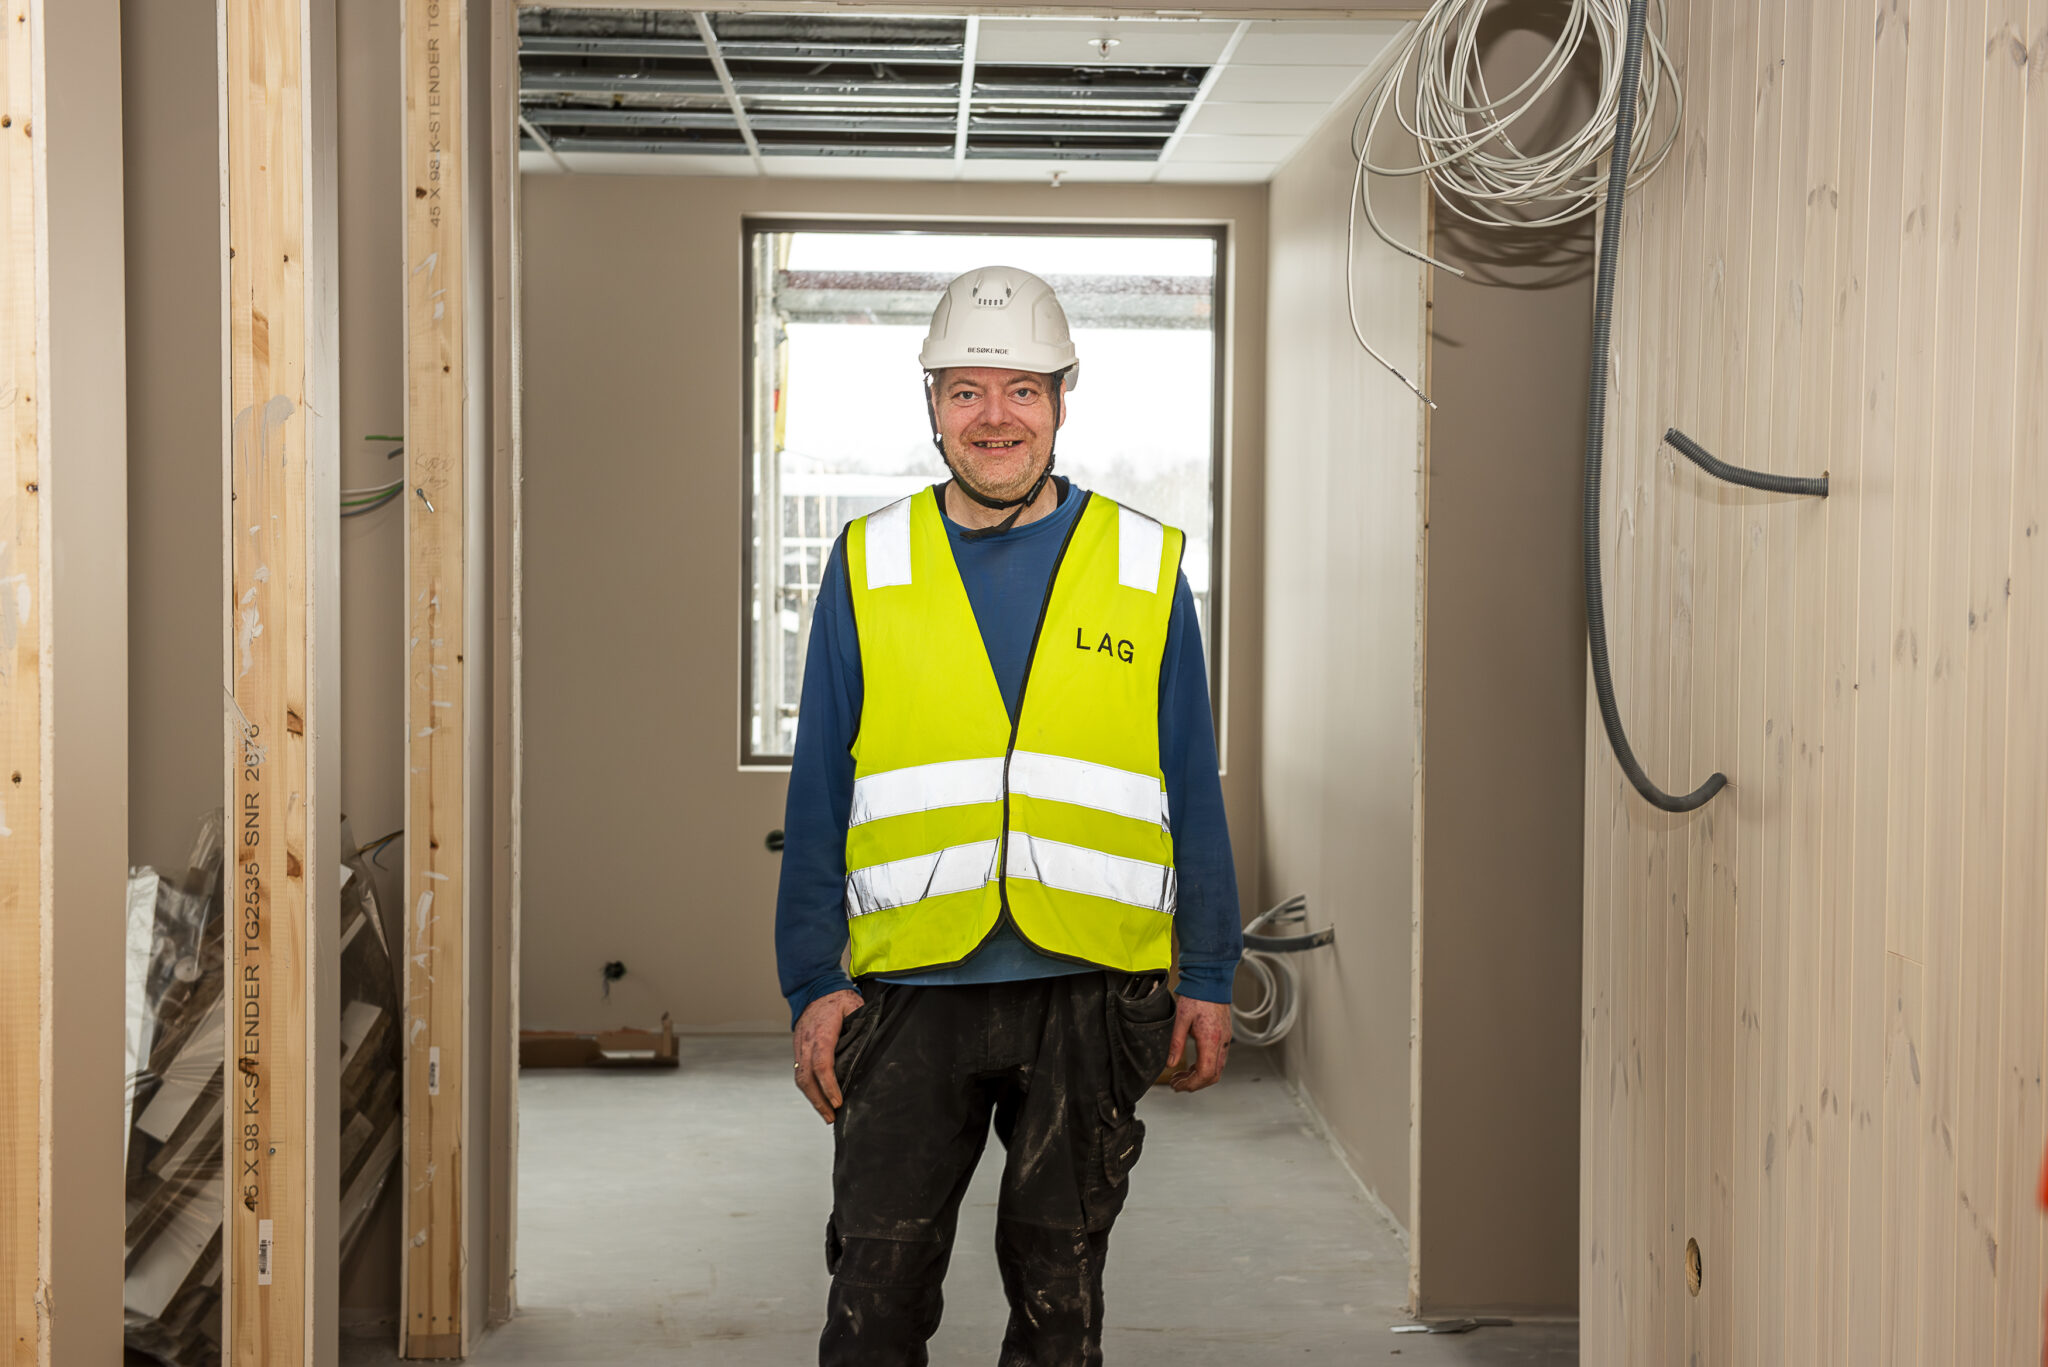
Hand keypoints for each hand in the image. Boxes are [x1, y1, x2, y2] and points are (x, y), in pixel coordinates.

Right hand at [792, 989, 864, 1122]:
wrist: (814, 987)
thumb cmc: (837, 998)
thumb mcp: (855, 1006)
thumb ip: (862, 1025)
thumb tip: (872, 1045)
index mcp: (822, 1033)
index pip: (822, 1064)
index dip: (829, 1085)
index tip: (838, 1101)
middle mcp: (806, 1042)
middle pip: (806, 1077)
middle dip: (818, 1100)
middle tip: (831, 1117)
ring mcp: (799, 1046)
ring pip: (800, 1077)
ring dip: (812, 1098)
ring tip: (826, 1113)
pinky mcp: (798, 1048)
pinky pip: (800, 1071)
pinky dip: (808, 1087)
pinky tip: (818, 1097)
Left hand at [1165, 996, 1231, 1092]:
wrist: (1211, 981)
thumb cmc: (1197, 997)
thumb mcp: (1180, 1020)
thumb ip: (1176, 1043)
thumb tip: (1171, 1064)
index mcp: (1210, 1040)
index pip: (1205, 1073)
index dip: (1191, 1084)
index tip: (1177, 1085)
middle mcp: (1222, 1042)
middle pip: (1213, 1075)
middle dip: (1194, 1084)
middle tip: (1177, 1084)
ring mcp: (1225, 1040)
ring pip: (1217, 1069)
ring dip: (1199, 1076)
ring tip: (1181, 1076)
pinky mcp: (1224, 1036)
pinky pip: (1218, 1059)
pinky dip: (1205, 1067)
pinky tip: (1191, 1065)